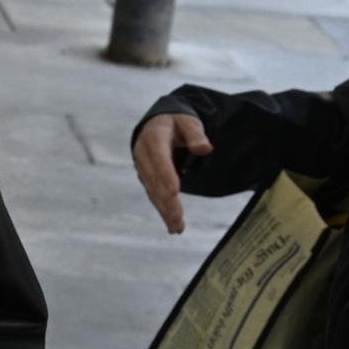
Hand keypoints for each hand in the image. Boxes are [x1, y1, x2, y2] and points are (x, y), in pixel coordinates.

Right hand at [131, 111, 207, 233]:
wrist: (156, 124)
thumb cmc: (176, 123)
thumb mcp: (188, 121)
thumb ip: (196, 134)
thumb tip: (205, 148)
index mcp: (154, 137)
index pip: (159, 158)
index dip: (166, 175)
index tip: (174, 192)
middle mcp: (143, 155)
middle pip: (155, 181)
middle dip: (166, 201)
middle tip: (178, 219)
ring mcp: (143, 169)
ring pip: (153, 192)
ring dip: (164, 211)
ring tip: (177, 228)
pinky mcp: (147, 179)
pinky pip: (154, 196)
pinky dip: (163, 211)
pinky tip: (172, 225)